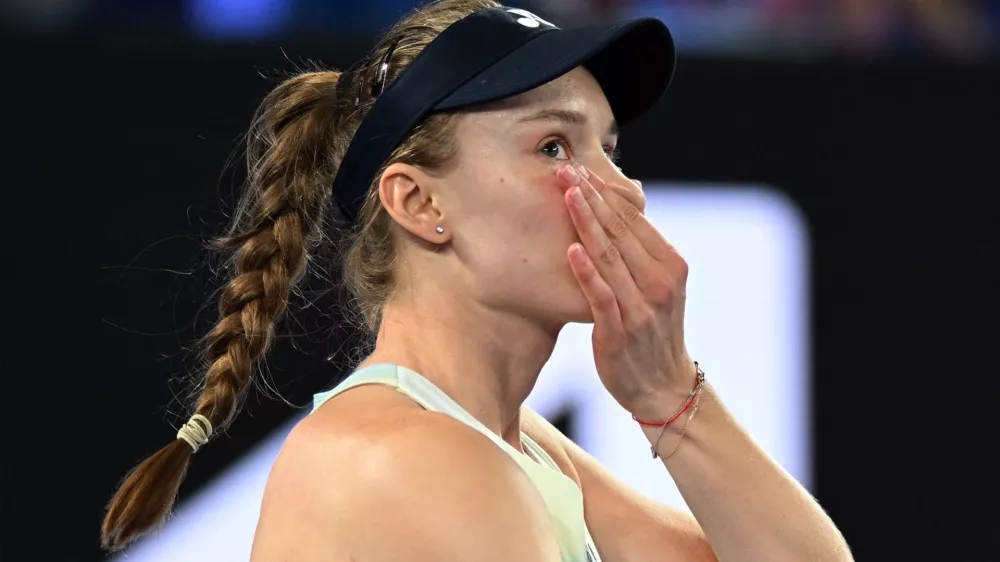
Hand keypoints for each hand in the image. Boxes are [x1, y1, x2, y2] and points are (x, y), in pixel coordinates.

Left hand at [557, 163, 696, 418]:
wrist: (664, 386)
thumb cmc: (653, 331)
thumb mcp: (657, 286)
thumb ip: (640, 253)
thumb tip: (619, 208)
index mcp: (670, 265)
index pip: (634, 220)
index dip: (605, 192)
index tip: (581, 168)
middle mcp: (659, 282)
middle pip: (620, 230)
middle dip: (591, 196)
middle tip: (565, 168)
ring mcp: (641, 307)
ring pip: (610, 256)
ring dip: (586, 222)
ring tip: (566, 194)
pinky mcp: (619, 331)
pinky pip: (601, 296)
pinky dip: (587, 272)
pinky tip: (571, 249)